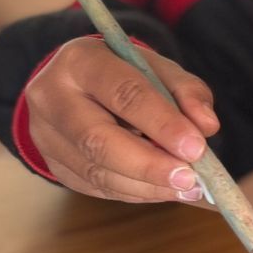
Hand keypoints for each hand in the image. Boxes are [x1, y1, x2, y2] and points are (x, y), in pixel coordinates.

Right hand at [25, 37, 219, 204]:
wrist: (77, 84)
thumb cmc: (123, 73)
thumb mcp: (156, 67)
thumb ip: (185, 90)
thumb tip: (206, 126)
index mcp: (80, 60)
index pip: (123, 93)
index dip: (161, 122)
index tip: (195, 147)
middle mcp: (52, 97)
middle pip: (98, 140)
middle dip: (149, 164)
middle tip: (190, 178)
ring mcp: (46, 135)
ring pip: (96, 170)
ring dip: (147, 185)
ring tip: (186, 187)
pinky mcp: (54, 164)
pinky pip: (97, 186)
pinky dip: (136, 192)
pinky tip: (165, 190)